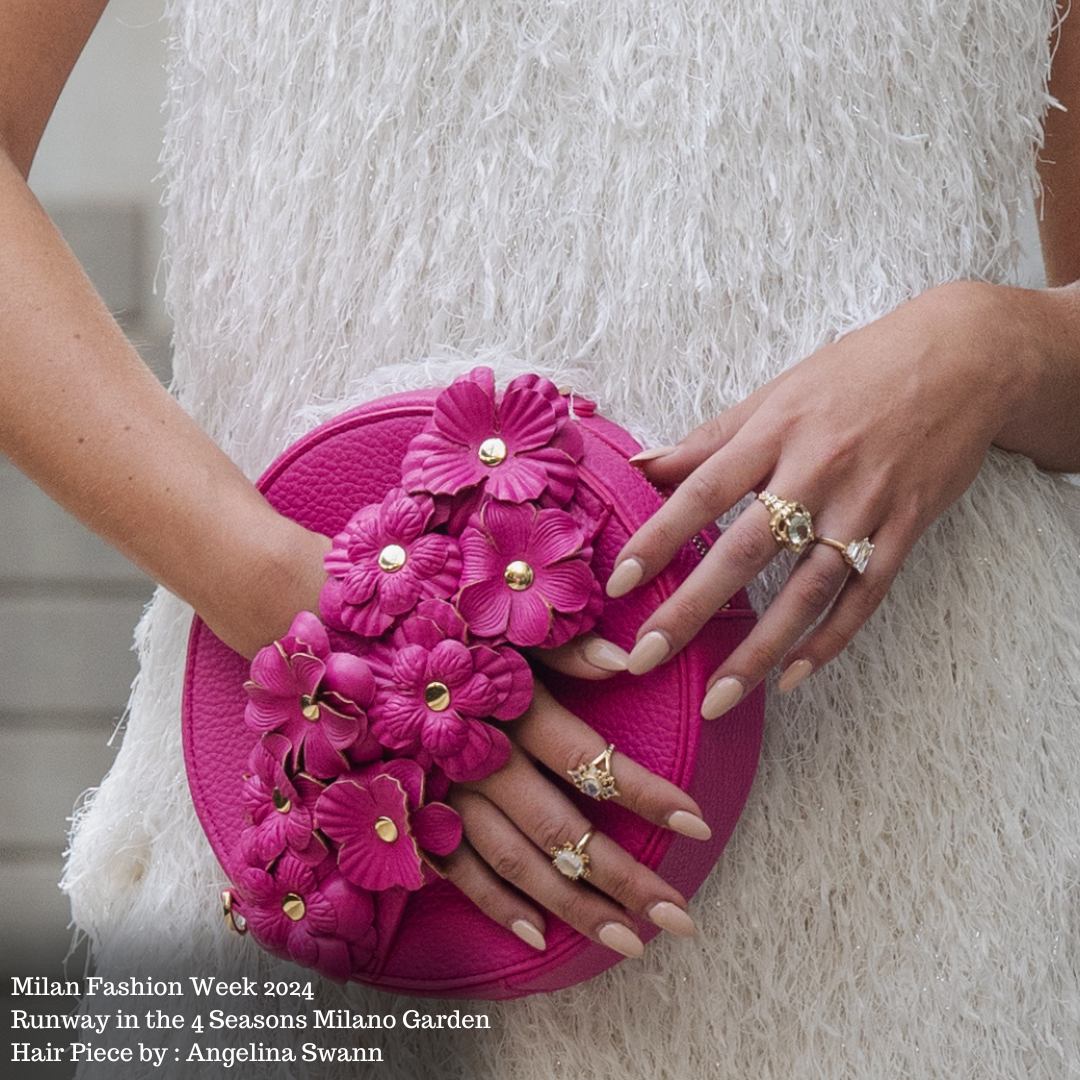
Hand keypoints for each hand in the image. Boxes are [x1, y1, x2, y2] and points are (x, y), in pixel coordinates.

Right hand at [429, 642, 711, 955]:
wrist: (361, 661)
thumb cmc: (446, 636)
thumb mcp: (507, 628)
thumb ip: (565, 647)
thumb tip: (627, 660)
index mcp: (513, 709)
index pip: (592, 760)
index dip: (646, 794)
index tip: (697, 823)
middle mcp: (481, 759)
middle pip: (562, 829)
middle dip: (624, 877)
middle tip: (679, 917)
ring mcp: (447, 796)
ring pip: (518, 862)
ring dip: (574, 907)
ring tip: (630, 943)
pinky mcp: (418, 818)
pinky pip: (458, 872)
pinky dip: (496, 905)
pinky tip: (538, 936)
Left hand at [607, 282, 1038, 715]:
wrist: (965, 357)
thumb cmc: (857, 372)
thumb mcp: (776, 393)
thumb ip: (708, 438)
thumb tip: (639, 466)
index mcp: (774, 433)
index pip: (702, 492)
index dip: (658, 538)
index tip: (618, 583)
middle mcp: (816, 470)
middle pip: (745, 550)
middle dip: (691, 609)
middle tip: (645, 659)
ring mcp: (865, 504)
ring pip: (807, 588)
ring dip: (760, 648)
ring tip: (719, 698)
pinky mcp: (906, 527)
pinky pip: (864, 595)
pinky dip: (830, 639)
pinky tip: (793, 676)